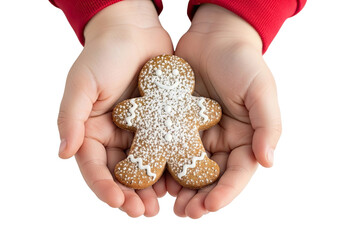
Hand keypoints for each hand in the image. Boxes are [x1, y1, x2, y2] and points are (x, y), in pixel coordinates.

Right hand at [57, 0, 172, 216]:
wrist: (135, 32)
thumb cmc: (105, 54)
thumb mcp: (82, 83)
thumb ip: (71, 118)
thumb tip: (63, 153)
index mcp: (92, 130)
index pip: (94, 166)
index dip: (103, 187)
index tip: (117, 202)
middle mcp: (115, 136)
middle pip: (120, 174)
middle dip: (130, 195)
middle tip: (143, 212)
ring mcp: (139, 132)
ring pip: (144, 167)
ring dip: (150, 188)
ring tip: (160, 205)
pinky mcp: (160, 124)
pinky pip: (164, 150)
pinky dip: (168, 167)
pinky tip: (177, 180)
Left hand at [167, 4, 281, 217]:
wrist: (213, 38)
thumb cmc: (242, 61)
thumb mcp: (261, 91)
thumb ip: (268, 126)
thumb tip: (268, 161)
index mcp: (244, 137)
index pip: (237, 172)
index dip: (226, 192)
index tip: (209, 206)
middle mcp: (220, 140)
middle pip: (211, 176)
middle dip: (199, 197)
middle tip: (185, 213)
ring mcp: (197, 134)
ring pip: (187, 167)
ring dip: (178, 187)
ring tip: (166, 203)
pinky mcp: (175, 123)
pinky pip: (168, 147)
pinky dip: (162, 163)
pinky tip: (152, 175)